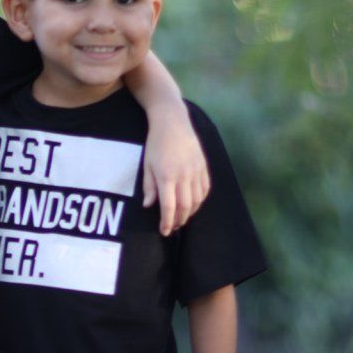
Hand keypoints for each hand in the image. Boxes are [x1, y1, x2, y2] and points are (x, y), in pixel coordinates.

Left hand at [142, 113, 210, 236]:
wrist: (173, 122)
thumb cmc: (156, 143)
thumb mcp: (147, 165)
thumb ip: (149, 187)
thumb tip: (149, 206)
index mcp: (167, 176)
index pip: (169, 207)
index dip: (167, 222)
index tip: (164, 231)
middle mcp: (184, 175)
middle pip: (185, 207)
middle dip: (179, 220)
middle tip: (173, 227)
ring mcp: (196, 171)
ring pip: (197, 200)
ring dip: (190, 213)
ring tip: (182, 217)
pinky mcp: (203, 166)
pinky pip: (205, 189)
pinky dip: (200, 200)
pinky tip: (193, 204)